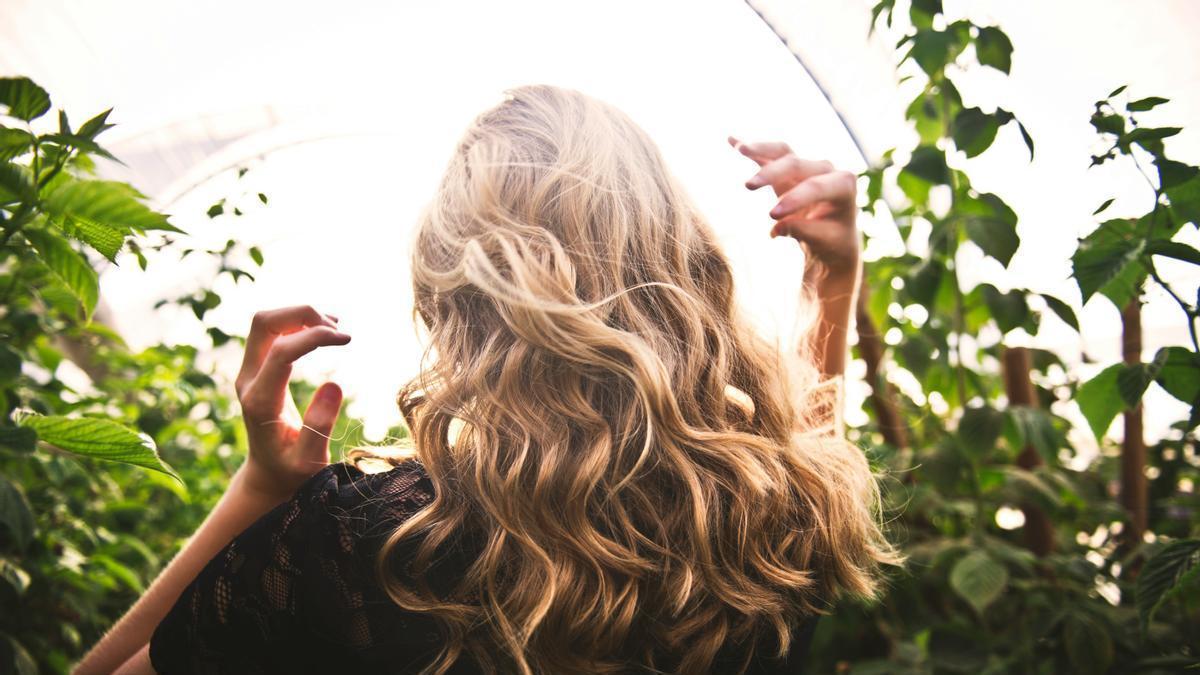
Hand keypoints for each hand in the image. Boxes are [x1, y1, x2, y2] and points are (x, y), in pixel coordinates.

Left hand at [233, 305, 350, 501]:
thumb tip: (334, 384)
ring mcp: (249, 372)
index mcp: (260, 402)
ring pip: (266, 322)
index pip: (281, 350)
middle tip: (338, 329)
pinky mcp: (257, 368)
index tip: (346, 339)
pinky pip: (272, 331)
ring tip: (335, 329)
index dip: (314, 336)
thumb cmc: (292, 471)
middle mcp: (248, 380)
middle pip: (264, 323)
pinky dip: (297, 322)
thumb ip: (319, 425)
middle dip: (302, 314)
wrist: (268, 474)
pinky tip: (324, 331)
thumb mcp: (309, 460)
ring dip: (300, 316)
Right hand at [729, 136, 860, 276]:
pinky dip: (753, 149)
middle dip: (772, 173)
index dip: (794, 198)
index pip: (816, 187)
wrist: (832, 236)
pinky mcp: (789, 168)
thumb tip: (776, 228)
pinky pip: (770, 155)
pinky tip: (732, 140)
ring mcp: (807, 166)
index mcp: (843, 185)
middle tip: (748, 186)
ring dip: (760, 149)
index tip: (771, 216)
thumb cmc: (832, 240)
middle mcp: (826, 169)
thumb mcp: (824, 241)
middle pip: (796, 164)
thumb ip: (804, 231)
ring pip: (783, 152)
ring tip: (740, 149)